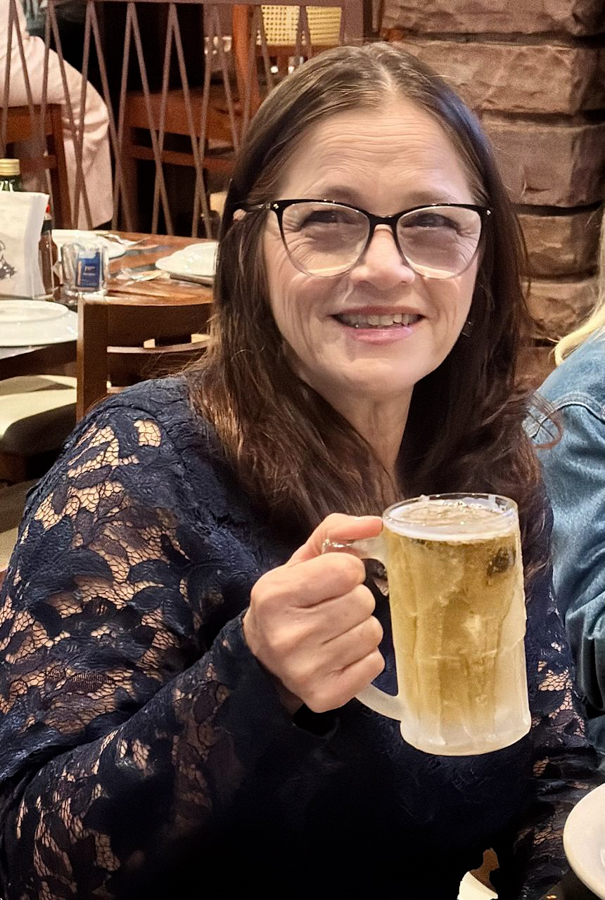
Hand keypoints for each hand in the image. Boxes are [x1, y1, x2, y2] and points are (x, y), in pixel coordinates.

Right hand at [243, 514, 384, 713]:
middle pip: (363, 602)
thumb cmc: (290, 601)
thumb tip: (376, 524)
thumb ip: (336, 533)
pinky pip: (374, 664)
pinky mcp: (324, 697)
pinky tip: (340, 655)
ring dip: (361, 628)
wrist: (263, 658)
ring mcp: (304, 671)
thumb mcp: (302, 561)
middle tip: (332, 608)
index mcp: (274, 594)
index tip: (329, 581)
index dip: (346, 571)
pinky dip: (364, 657)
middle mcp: (286, 635)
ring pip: (373, 633)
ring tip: (336, 631)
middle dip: (354, 600)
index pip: (348, 569)